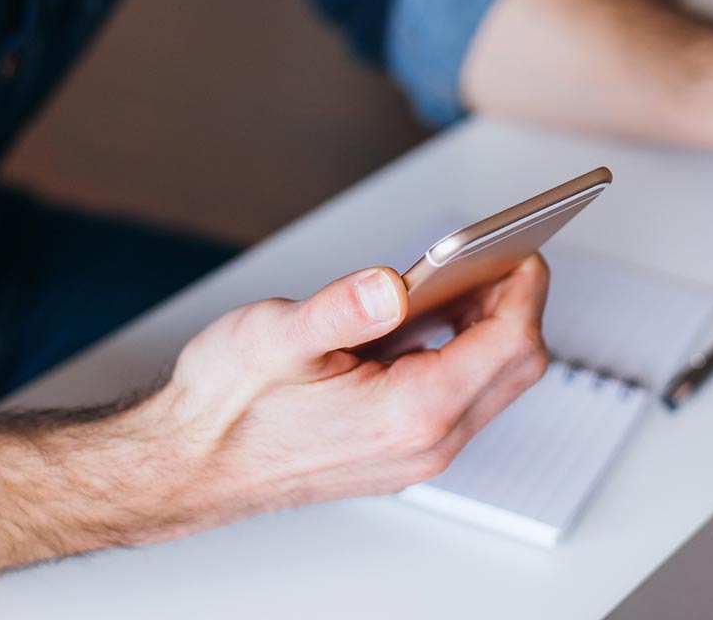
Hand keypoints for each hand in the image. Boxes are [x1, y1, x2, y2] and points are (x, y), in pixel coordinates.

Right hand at [124, 256, 550, 541]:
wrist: (189, 465)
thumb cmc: (226, 406)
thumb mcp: (277, 337)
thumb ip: (341, 308)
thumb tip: (392, 283)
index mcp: (410, 413)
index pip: (510, 344)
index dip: (524, 288)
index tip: (518, 248)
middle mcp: (427, 444)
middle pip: (517, 367)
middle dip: (516, 305)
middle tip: (495, 257)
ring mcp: (418, 455)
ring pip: (493, 385)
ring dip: (489, 330)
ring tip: (459, 283)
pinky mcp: (403, 452)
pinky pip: (461, 399)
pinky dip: (461, 353)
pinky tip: (424, 322)